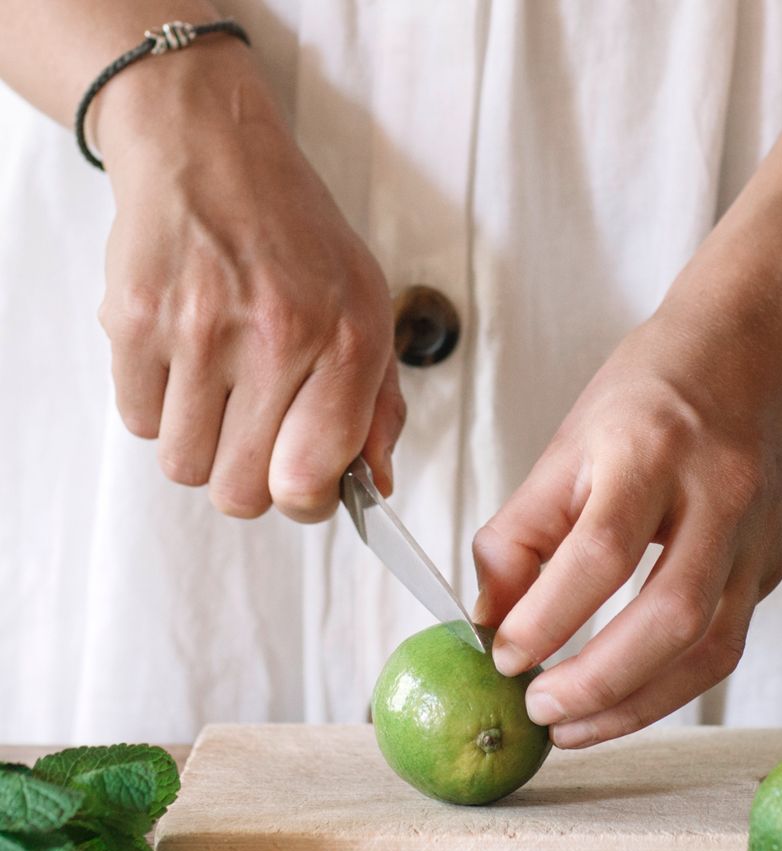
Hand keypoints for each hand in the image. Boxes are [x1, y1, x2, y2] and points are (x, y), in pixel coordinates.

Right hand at [95, 43, 402, 519]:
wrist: (212, 151)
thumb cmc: (296, 238)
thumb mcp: (366, 310)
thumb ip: (379, 408)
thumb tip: (373, 487)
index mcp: (346, 340)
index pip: (310, 481)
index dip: (304, 501)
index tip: (300, 484)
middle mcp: (277, 337)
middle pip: (239, 493)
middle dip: (248, 480)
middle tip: (255, 436)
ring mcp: (199, 328)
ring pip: (183, 464)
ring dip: (201, 442)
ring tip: (218, 386)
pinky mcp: (136, 320)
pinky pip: (138, 421)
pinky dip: (159, 407)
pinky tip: (184, 360)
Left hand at [472, 289, 781, 747]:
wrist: (758, 349)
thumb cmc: (654, 388)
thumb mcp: (569, 442)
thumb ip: (521, 532)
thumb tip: (492, 617)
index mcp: (652, 450)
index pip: (600, 552)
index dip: (545, 617)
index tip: (503, 656)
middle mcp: (718, 494)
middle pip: (671, 616)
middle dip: (599, 684)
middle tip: (541, 711)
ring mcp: (759, 534)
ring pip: (712, 648)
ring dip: (639, 705)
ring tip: (576, 729)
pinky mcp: (774, 563)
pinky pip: (726, 641)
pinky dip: (672, 682)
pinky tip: (626, 694)